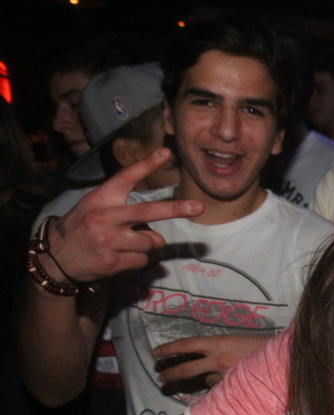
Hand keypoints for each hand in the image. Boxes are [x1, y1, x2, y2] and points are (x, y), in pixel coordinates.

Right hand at [47, 148, 203, 282]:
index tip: (166, 153)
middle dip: (176, 209)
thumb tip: (158, 235)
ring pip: (150, 242)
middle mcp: (104, 217)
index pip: (126, 178)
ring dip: (145, 245)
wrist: (55, 256)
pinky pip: (143, 260)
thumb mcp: (95, 208)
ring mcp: (108, 240)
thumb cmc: (83, 227)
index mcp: (101, 199)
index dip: (146, 165)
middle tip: (199, 206)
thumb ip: (126, 212)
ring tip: (123, 244)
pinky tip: (118, 257)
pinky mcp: (112, 261)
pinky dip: (137, 260)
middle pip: (147, 211)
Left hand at [153, 334, 269, 387]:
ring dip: (212, 379)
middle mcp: (218, 358)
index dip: (168, 349)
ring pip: (208, 380)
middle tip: (160, 377)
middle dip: (170, 373)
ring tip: (228, 375)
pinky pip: (223, 389)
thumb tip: (208, 370)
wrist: (283, 358)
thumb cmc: (263, 346)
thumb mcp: (238, 343)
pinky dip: (226, 388)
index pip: (186, 345)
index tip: (155, 352)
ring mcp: (225, 375)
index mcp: (218, 342)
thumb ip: (220, 352)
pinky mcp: (233, 388)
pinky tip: (238, 385)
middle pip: (186, 368)